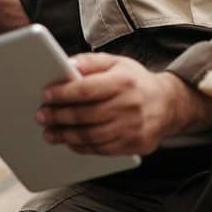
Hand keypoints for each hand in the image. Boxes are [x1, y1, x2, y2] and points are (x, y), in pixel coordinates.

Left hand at [37, 53, 211, 155]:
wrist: (169, 104)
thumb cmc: (136, 82)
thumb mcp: (117, 63)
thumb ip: (91, 62)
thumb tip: (67, 64)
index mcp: (123, 81)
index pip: (86, 89)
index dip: (63, 93)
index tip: (46, 95)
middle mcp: (129, 105)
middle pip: (85, 115)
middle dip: (58, 116)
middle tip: (42, 116)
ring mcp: (133, 128)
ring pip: (92, 136)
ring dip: (66, 136)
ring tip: (50, 132)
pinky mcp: (134, 145)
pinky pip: (102, 149)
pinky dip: (82, 147)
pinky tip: (70, 141)